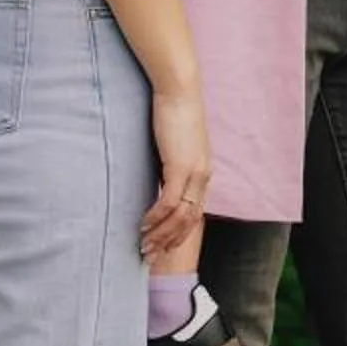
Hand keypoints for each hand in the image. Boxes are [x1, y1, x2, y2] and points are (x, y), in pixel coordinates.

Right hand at [141, 84, 210, 262]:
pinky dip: (157, 218)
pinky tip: (144, 226)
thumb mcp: (173, 143)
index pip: (193, 213)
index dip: (178, 233)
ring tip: (144, 246)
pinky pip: (169, 202)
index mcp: (201, 172)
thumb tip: (156, 174)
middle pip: (188, 221)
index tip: (163, 246)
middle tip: (150, 255)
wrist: (178, 90)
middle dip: (169, 242)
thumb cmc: (172, 111)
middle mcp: (202, 176)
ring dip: (161, 235)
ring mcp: (194, 173)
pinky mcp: (180, 167)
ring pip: (180, 217)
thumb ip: (169, 161)